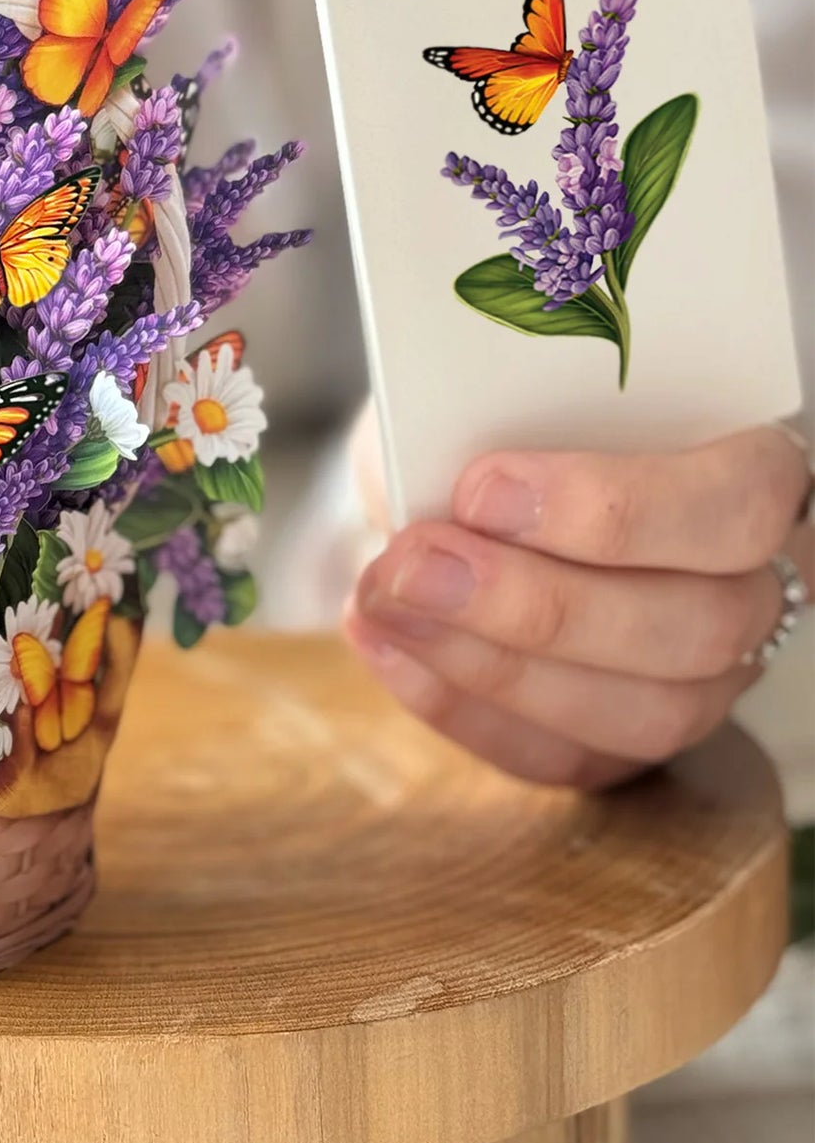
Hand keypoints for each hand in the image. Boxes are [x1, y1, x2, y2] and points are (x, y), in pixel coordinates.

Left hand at [344, 425, 811, 786]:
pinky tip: (386, 647)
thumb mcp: (489, 383)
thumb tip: (426, 463)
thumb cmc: (498, 420)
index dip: (615, 508)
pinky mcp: (631, 743)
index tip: (482, 487)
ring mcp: (706, 680)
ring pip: (649, 714)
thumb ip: (482, 411)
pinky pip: (569, 759)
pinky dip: (462, 708)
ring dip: (495, 666)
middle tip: (416, 564)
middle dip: (539, 605)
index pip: (741, 501)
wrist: (461, 483)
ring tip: (386, 602)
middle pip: (700, 627)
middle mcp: (753, 588)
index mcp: (758, 475)